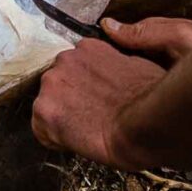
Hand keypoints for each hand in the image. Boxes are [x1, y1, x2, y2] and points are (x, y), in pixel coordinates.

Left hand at [30, 17, 191, 168]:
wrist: (144, 124)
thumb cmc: (150, 101)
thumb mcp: (138, 67)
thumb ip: (115, 66)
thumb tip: (115, 76)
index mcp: (88, 48)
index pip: (73, 67)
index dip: (82, 88)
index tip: (92, 100)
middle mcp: (64, 60)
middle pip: (57, 84)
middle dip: (70, 100)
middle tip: (89, 117)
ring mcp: (51, 84)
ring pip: (47, 104)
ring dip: (61, 117)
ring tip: (85, 130)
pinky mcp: (44, 110)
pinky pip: (41, 129)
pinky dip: (54, 138)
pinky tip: (75, 142)